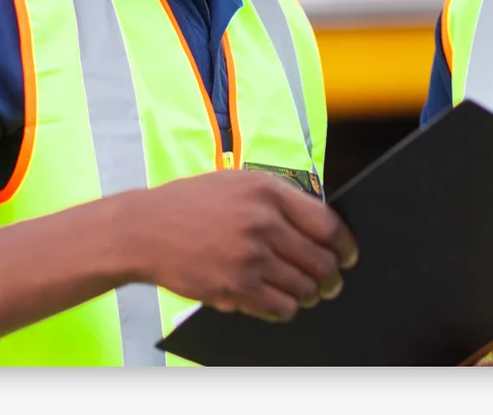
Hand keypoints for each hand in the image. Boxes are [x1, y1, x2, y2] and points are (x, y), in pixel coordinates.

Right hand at [133, 170, 358, 322]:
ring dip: (309, 295)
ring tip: (305, 293)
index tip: (349, 255)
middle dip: (331, 277)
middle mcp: (263, 223)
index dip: (345, 245)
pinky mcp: (235, 287)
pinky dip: (286, 309)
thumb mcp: (237, 183)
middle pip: (320, 260)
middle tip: (330, 283)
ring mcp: (250, 256)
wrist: (143, 229)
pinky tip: (279, 302)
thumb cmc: (190, 204)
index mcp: (268, 192)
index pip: (327, 224)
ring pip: (303, 287)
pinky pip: (280, 307)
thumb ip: (277, 199)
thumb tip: (318, 225)